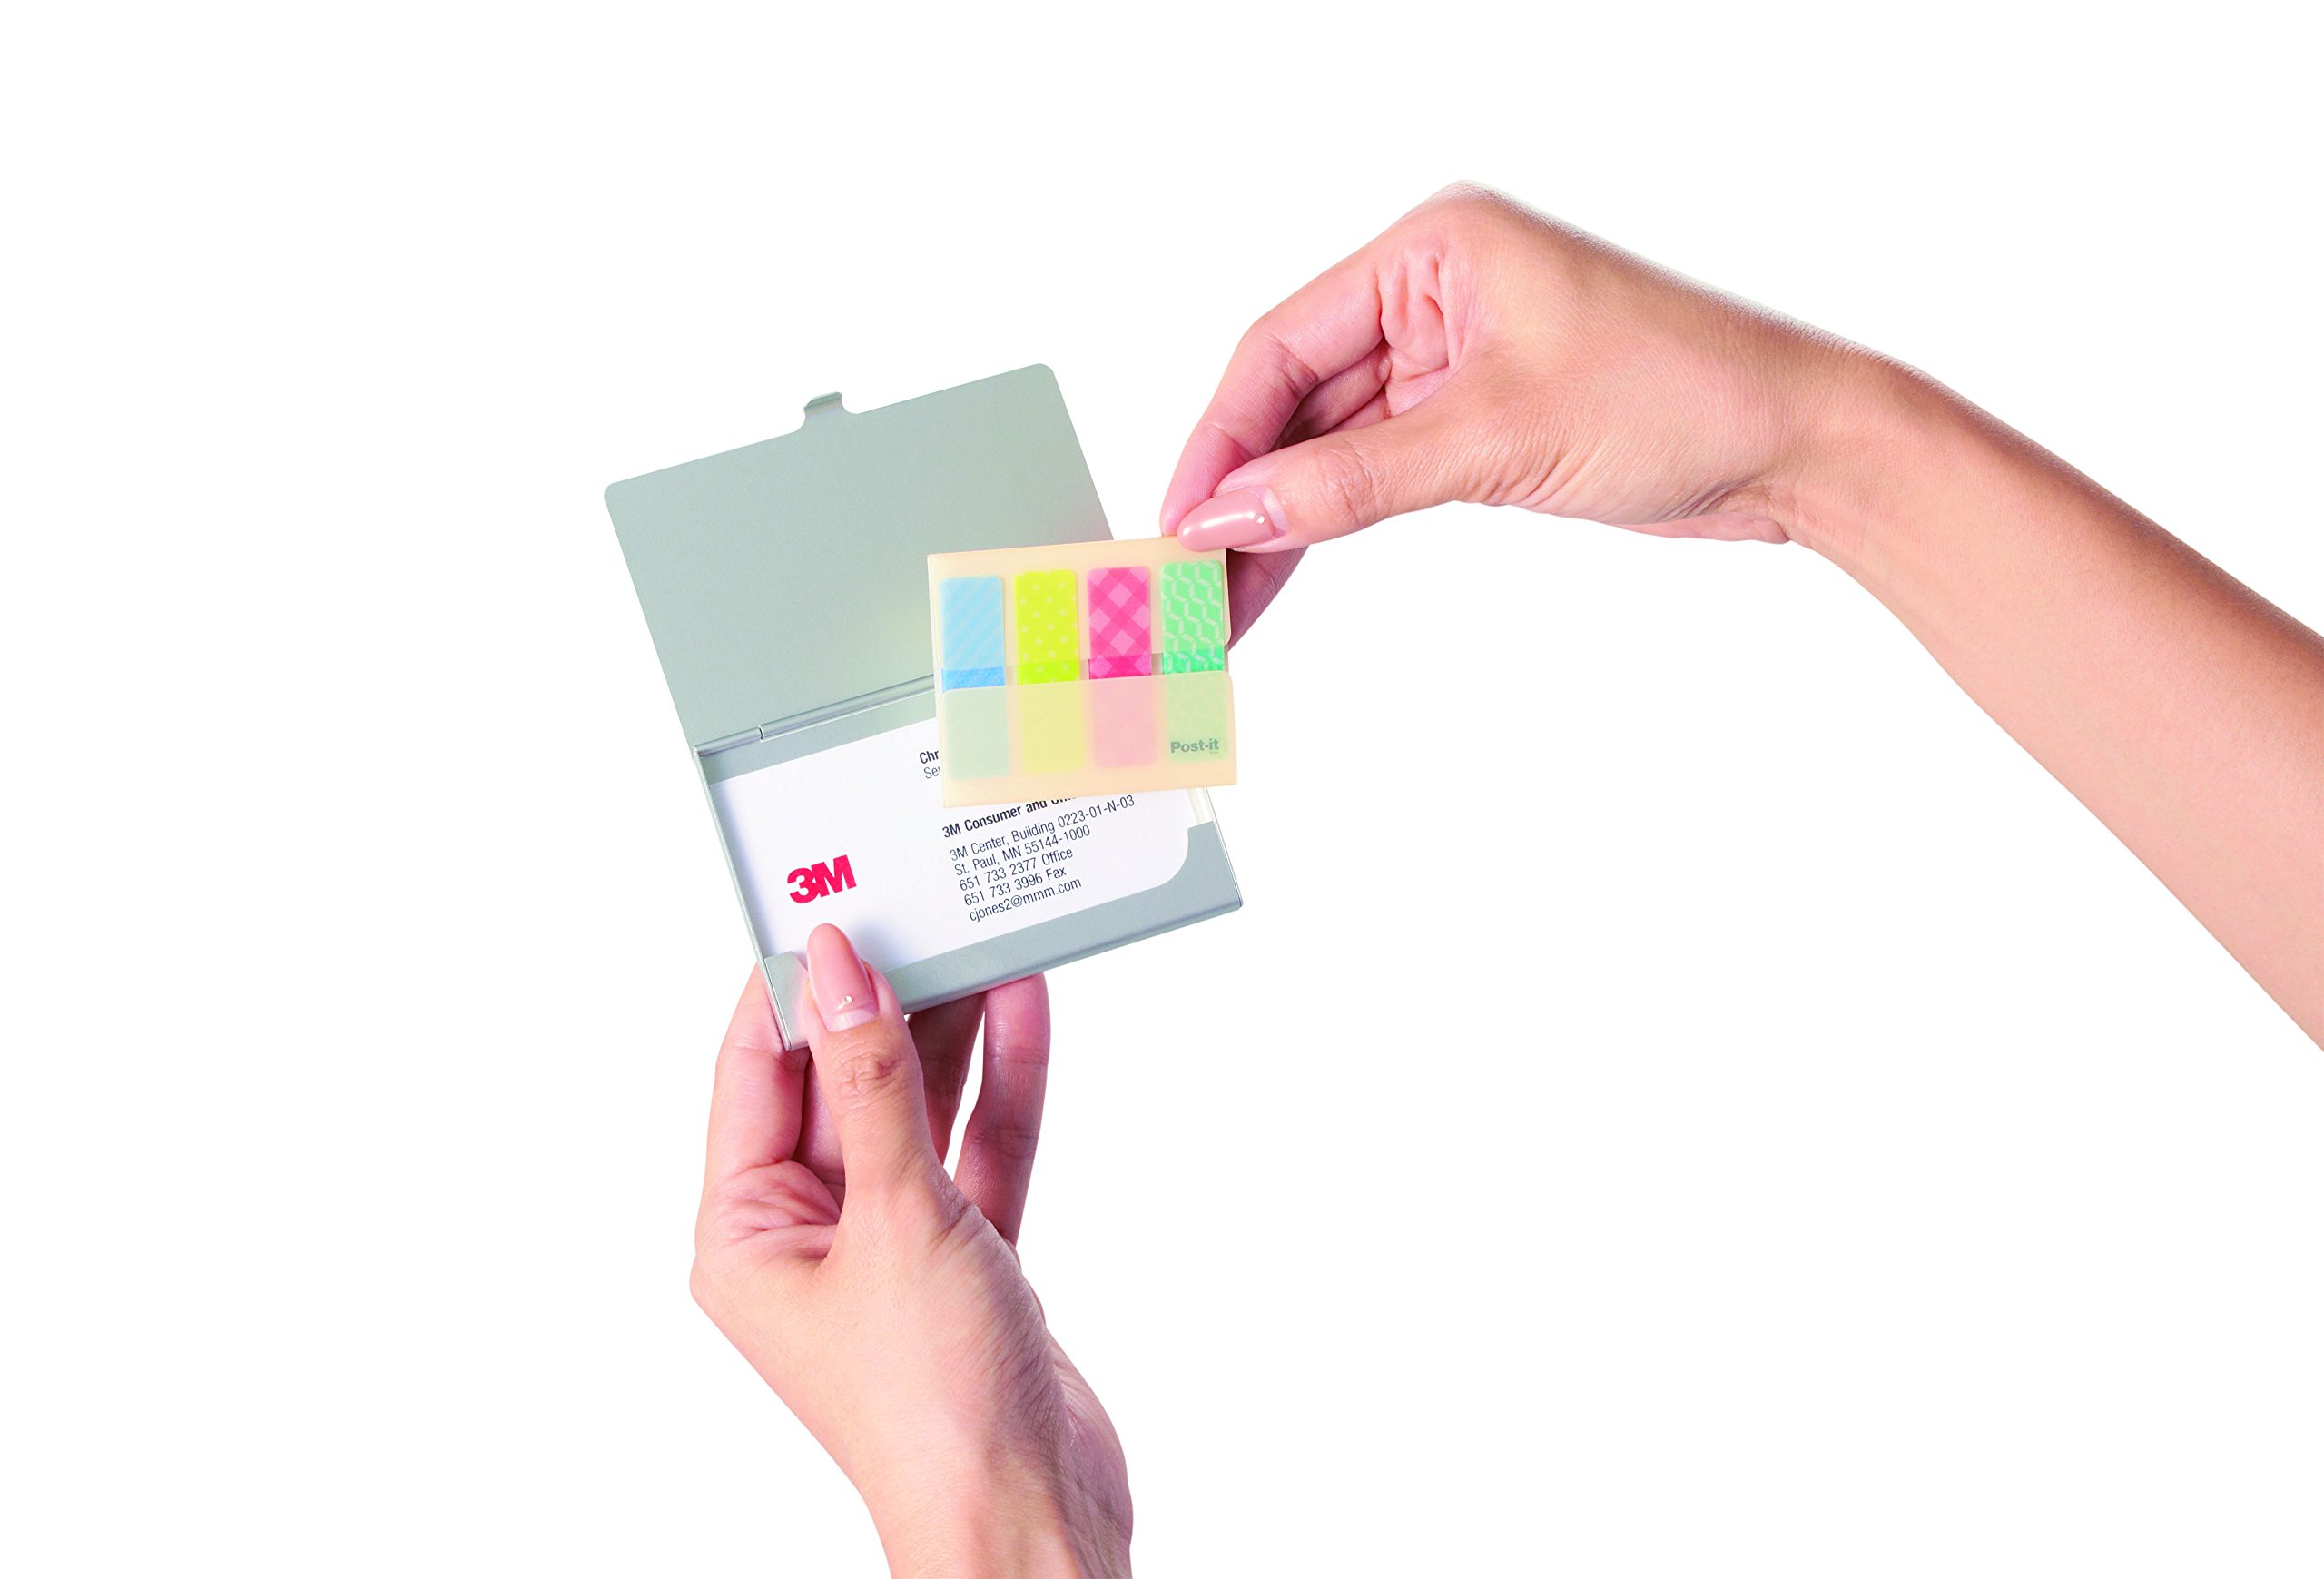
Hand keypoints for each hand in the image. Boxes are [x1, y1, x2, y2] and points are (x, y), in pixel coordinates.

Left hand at [691, 925, 1129, 1577]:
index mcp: (746, 1235)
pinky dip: (1001, 1087)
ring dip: (951, 1032)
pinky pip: (978, 1150)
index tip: (829, 904)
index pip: (754, 1076)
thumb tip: (840, 970)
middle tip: (919, 904)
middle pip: (841, 1083)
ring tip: (981, 936)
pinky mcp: (965, 1260)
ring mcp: (890, 1248)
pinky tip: (1023, 1011)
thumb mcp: (896, 1217)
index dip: (791, 989)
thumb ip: (873, 1085)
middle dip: (883, 1000)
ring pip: (916, 1110)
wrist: (1031, 1514)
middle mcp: (809, 1237)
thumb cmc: (932, 1403)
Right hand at [1166, 183, 2323, 1040]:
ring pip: (1328, 450)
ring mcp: (1455, 363)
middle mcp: (1435, 297)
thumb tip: (1239, 512)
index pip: (1282, 346)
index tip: (1179, 520)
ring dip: (1278, 524)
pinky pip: (1374, 477)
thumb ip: (1352, 479)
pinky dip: (1330, 527)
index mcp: (1436, 250)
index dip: (1219, 441)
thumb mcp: (1495, 438)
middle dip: (1240, 494)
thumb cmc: (1690, 394)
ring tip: (1223, 601)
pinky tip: (1283, 573)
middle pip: (1294, 402)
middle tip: (1186, 577)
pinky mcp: (1477, 425)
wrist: (1801, 449)